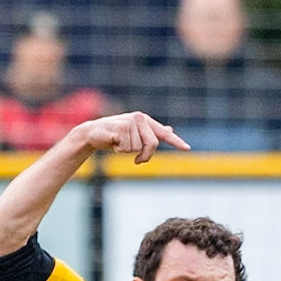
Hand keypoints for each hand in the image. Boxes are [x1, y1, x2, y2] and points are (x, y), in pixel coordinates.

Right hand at [74, 112, 189, 163]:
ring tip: (118, 143)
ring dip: (127, 152)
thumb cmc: (115, 135)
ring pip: (137, 148)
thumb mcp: (134, 134)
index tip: (187, 148)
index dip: (176, 142)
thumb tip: (170, 129)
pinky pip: (126, 148)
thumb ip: (152, 132)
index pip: (163, 133)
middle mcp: (140, 119)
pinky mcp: (120, 128)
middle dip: (145, 156)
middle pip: (152, 144)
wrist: (93, 133)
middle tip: (137, 161)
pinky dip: (119, 150)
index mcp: (145, 120)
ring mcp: (130, 123)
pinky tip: (112, 143)